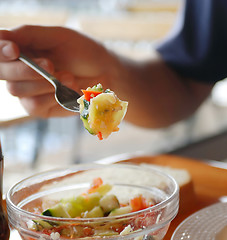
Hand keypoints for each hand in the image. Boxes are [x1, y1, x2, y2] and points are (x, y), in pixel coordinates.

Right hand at [0, 25, 115, 117]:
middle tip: (50, 64)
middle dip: (25, 69)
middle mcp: (19, 70)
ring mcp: (28, 91)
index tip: (14, 50)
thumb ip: (31, 35)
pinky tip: (69, 89)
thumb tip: (2, 35)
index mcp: (20, 49)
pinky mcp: (40, 108)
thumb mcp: (59, 37)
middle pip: (3, 73)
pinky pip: (34, 105)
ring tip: (69, 76)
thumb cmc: (83, 52)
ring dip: (45, 83)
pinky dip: (53, 97)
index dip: (0, 51)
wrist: (106, 73)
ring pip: (18, 90)